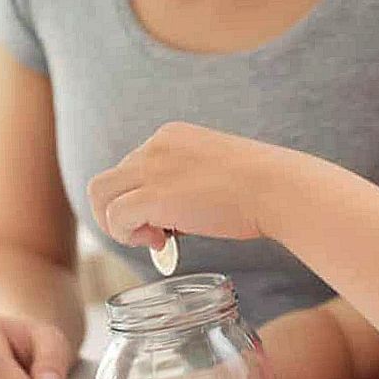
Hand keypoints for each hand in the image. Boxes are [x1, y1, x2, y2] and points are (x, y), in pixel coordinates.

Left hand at [87, 121, 296, 248]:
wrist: (278, 188)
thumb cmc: (261, 188)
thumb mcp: (217, 172)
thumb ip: (188, 184)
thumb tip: (170, 220)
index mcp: (171, 136)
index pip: (133, 168)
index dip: (142, 199)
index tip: (169, 220)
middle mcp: (155, 145)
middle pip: (109, 181)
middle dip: (124, 212)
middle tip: (153, 234)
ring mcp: (151, 168)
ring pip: (100, 195)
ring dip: (116, 224)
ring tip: (149, 239)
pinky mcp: (152, 195)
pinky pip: (114, 217)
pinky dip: (127, 235)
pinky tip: (158, 242)